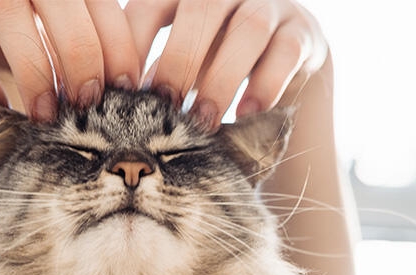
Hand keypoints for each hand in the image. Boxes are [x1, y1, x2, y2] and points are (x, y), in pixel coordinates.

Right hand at [0, 0, 140, 121]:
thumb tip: (125, 90)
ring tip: (45, 116)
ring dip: (36, 70)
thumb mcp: (34, 16)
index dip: (117, 43)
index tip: (128, 90)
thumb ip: (72, 35)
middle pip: (61, 0)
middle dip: (82, 56)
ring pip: (12, 13)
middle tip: (88, 105)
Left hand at [124, 0, 328, 128]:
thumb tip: (112, 106)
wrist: (288, 72)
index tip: (120, 90)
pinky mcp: (304, 32)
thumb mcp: (180, 66)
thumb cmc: (216, 69)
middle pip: (202, 9)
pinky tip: (246, 115)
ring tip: (204, 121)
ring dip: (222, 78)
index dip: (133, 43)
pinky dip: (265, 85)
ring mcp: (271, 4)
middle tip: (165, 107)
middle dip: (179, 61)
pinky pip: (287, 52)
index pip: (152, 4)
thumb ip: (153, 74)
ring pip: (249, 28)